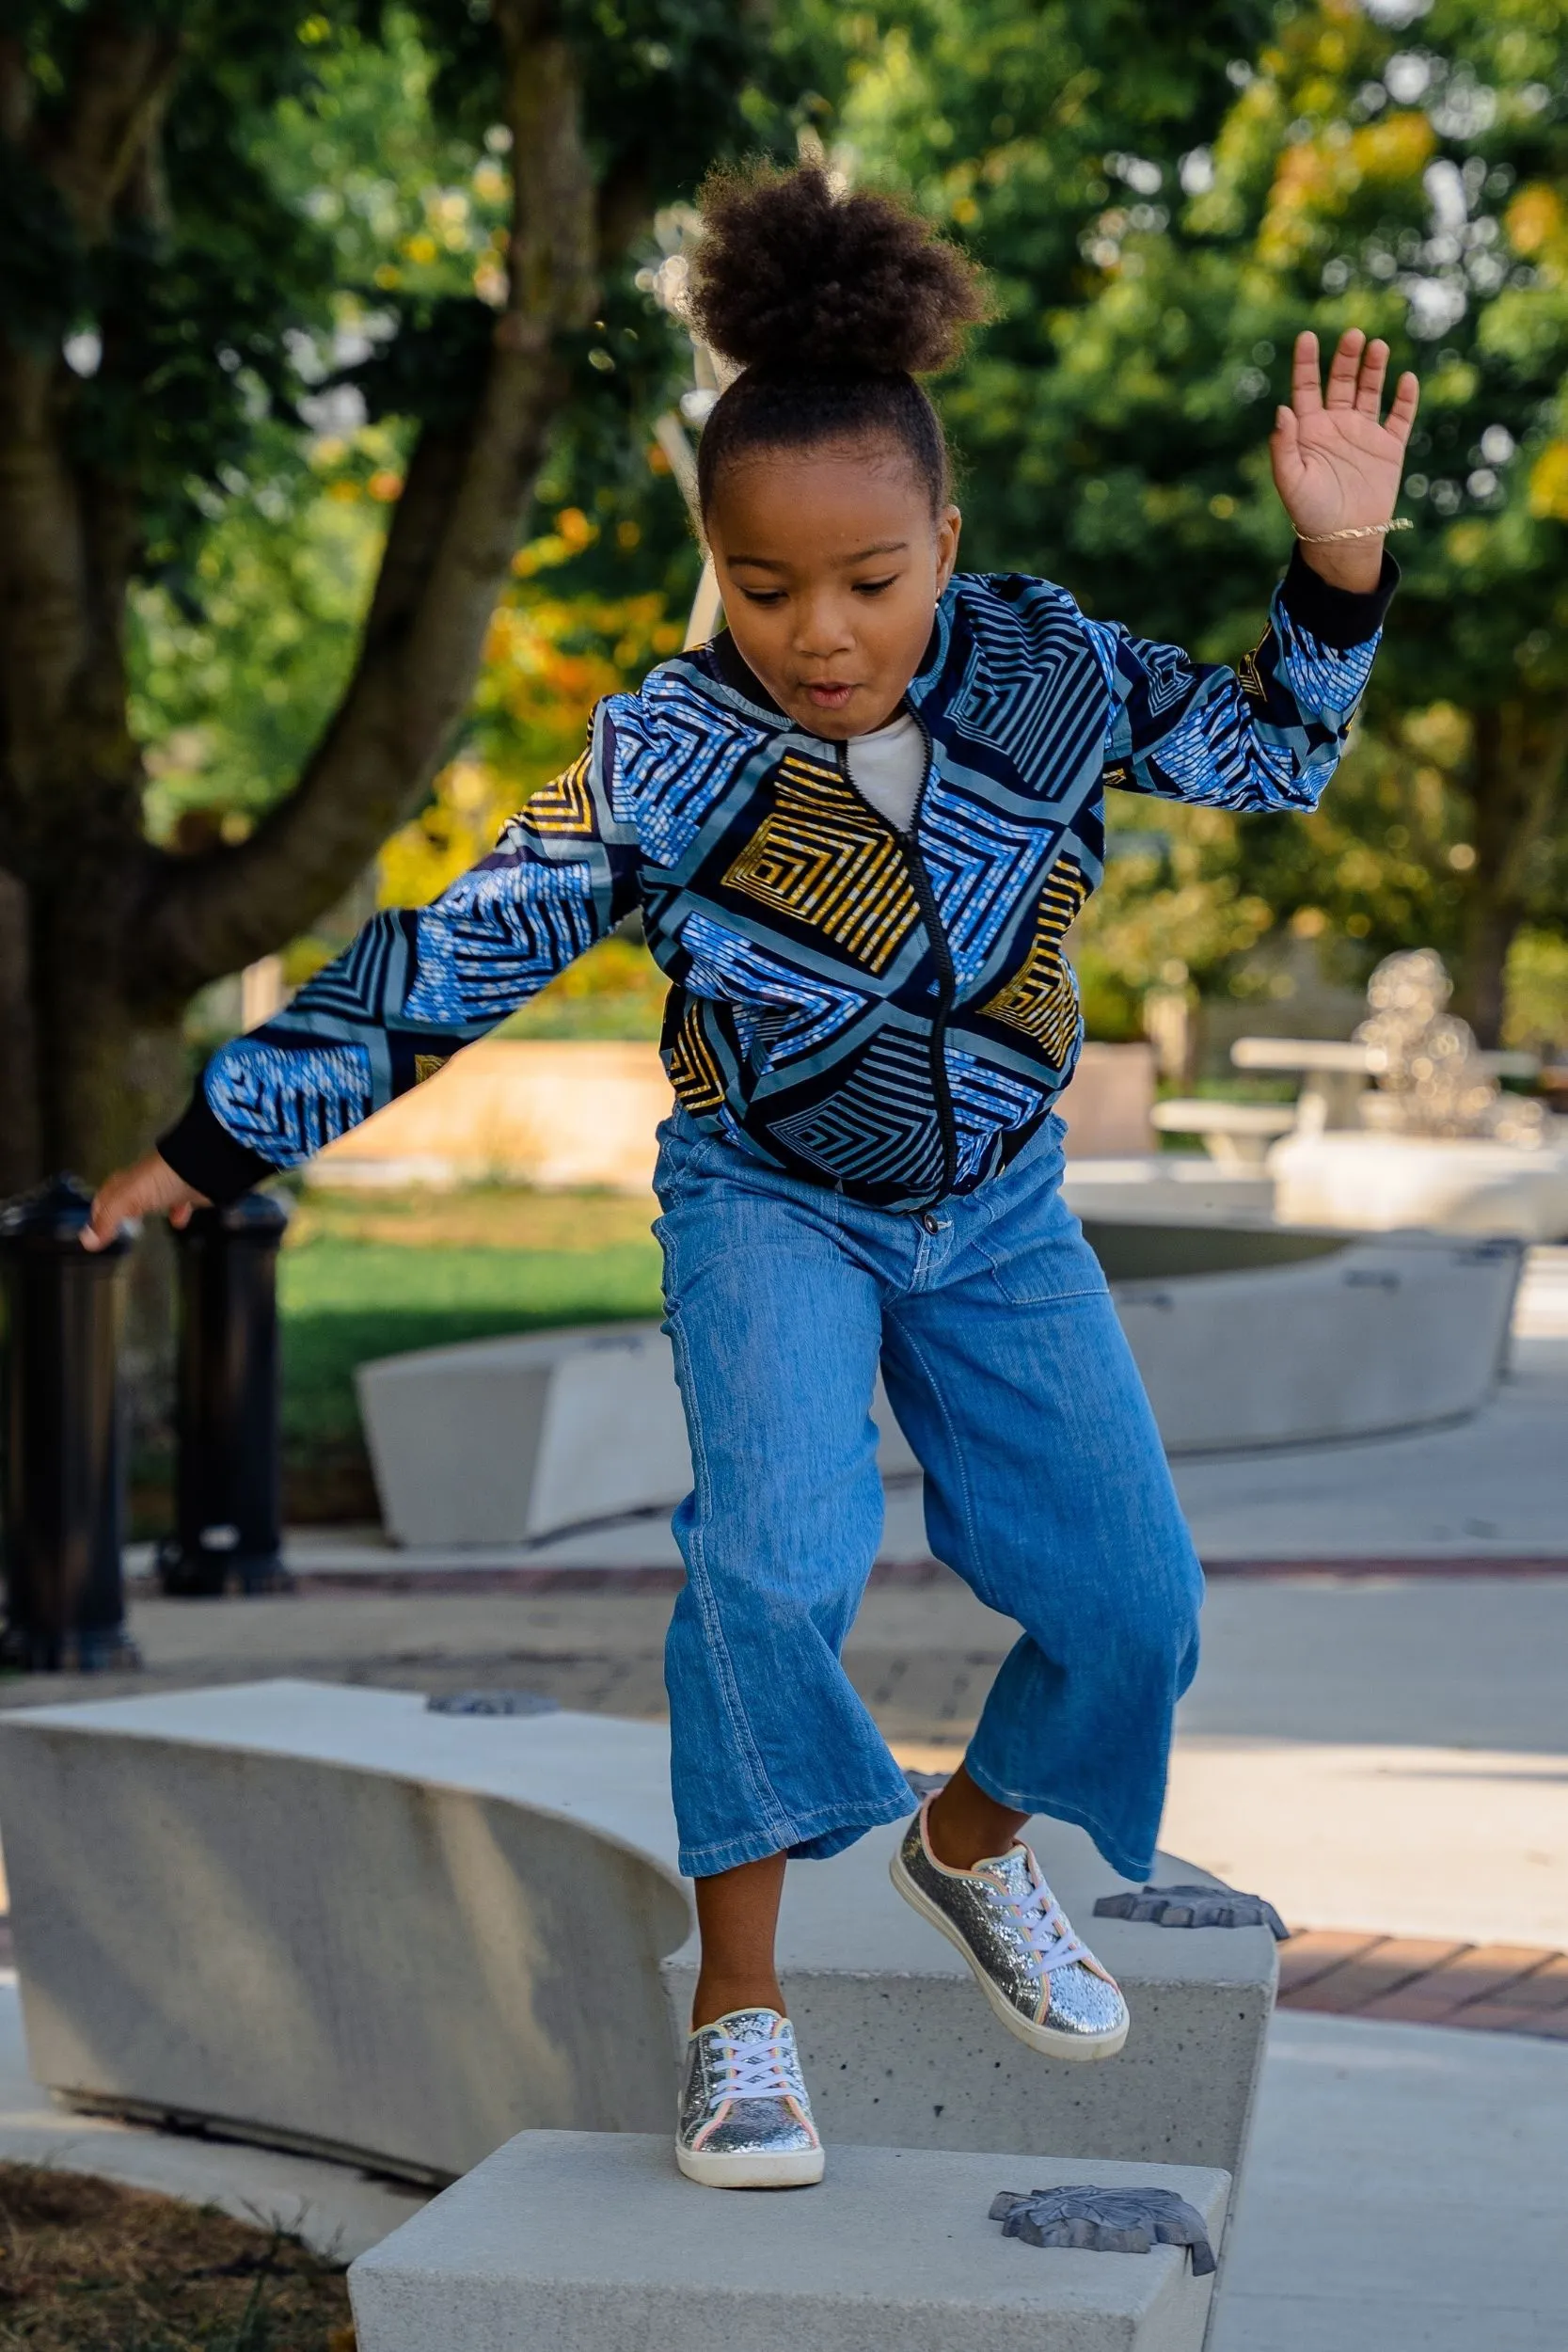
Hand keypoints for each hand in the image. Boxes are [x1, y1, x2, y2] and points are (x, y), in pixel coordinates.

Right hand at [82, 1152, 208, 1250]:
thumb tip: (86, 1241)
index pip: (104, 1198)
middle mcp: (143, 1183)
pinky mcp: (188, 1192)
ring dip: (146, 1212)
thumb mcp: (128, 1199)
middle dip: (120, 1214)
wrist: (203, 1166)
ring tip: (141, 1230)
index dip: (97, 1214)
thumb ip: (108, 1220)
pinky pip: (180, 1203)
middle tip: (116, 1232)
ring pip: (152, 1200)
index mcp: (125, 1182)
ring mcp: (166, 1186)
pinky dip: (177, 1213)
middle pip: (126, 1199)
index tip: (93, 1232)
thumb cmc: (160, 1179)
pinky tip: (178, 1223)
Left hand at [1270, 329, 1418, 590]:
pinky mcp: (1389, 448)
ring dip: (1373, 369)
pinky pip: (1400, 417)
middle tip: (1352, 335)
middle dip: (1346, 358)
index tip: (1307, 336)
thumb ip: (1284, 445)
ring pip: (1370, 392)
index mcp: (1309, 431)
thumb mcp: (1290, 480)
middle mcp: (1336, 426)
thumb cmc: (1309, 512)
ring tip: (1377, 346)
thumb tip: (1282, 409)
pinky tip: (1406, 379)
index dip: (1306, 363)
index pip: (1306, 388)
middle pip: (1341, 382)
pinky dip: (1405, 399)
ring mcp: (1363, 434)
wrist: (1342, 537)